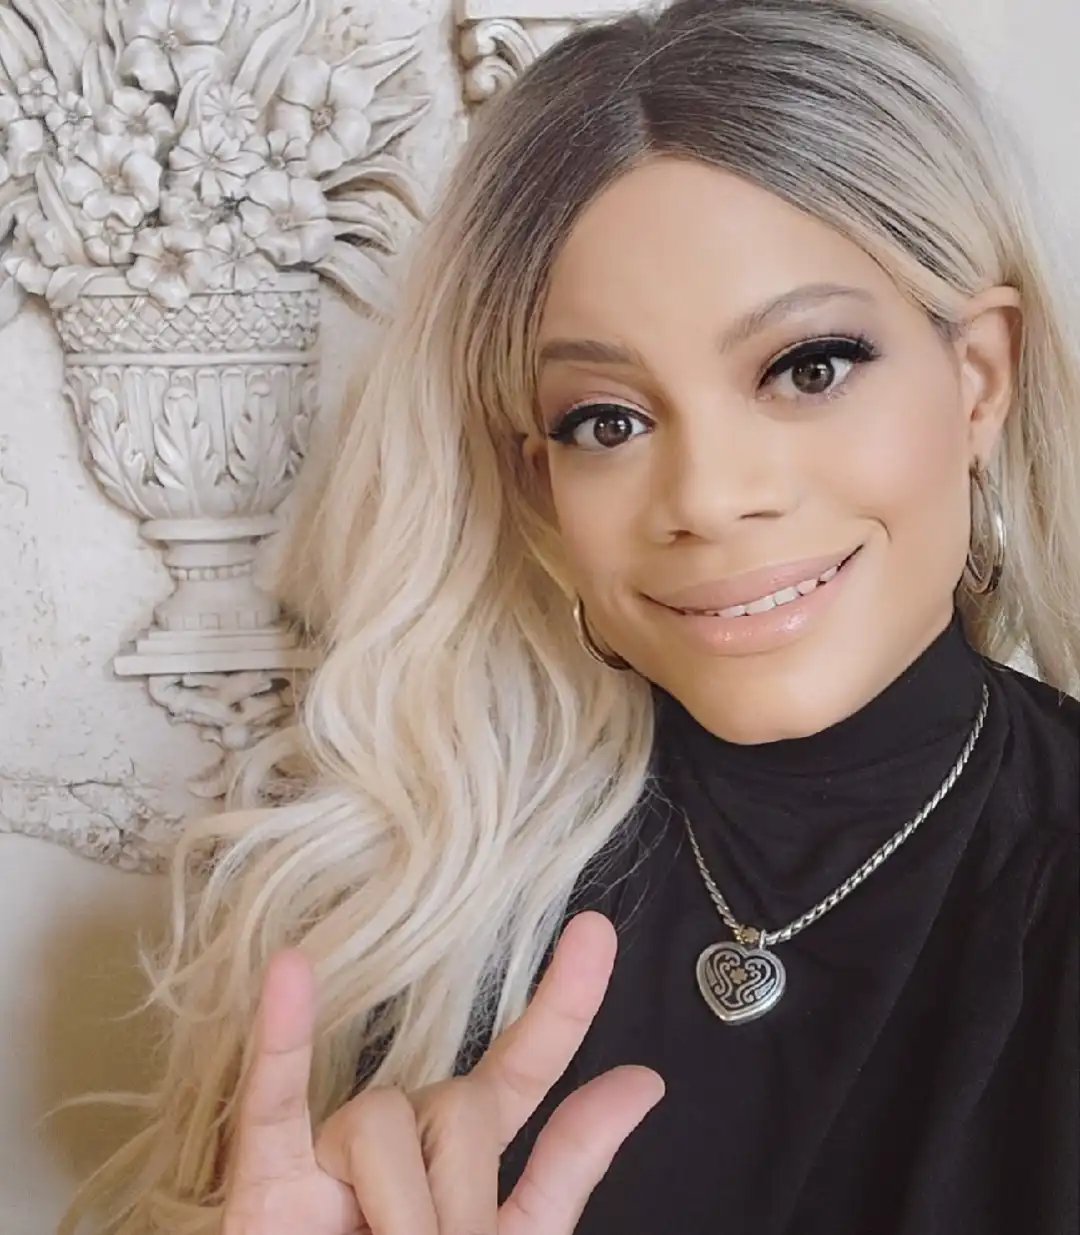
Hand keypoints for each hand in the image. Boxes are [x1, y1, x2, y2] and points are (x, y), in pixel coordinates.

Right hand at [222, 911, 664, 1233]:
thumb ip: (568, 1165)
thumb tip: (642, 1080)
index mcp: (468, 1157)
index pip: (523, 1065)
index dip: (562, 1003)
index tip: (595, 932)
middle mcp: (404, 1139)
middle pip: (457, 1104)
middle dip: (460, 1197)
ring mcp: (332, 1154)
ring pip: (381, 1119)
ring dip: (396, 1206)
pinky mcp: (264, 1179)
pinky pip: (273, 1099)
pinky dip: (282, 1038)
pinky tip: (291, 973)